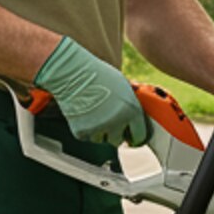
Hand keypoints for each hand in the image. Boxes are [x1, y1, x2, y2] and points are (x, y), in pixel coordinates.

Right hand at [34, 36, 148, 146]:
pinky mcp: (82, 132)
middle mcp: (118, 122)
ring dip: (98, 131)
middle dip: (114, 134)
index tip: (130, 137)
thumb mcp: (123, 87)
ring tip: (93, 113)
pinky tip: (83, 113)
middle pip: (118, 141)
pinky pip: (86, 137)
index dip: (134, 136)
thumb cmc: (99, 75)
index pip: (139, 135)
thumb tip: (134, 118)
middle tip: (108, 123)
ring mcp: (99, 128)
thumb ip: (130, 105)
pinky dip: (84, 129)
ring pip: (101, 139)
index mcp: (132, 111)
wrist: (73, 72)